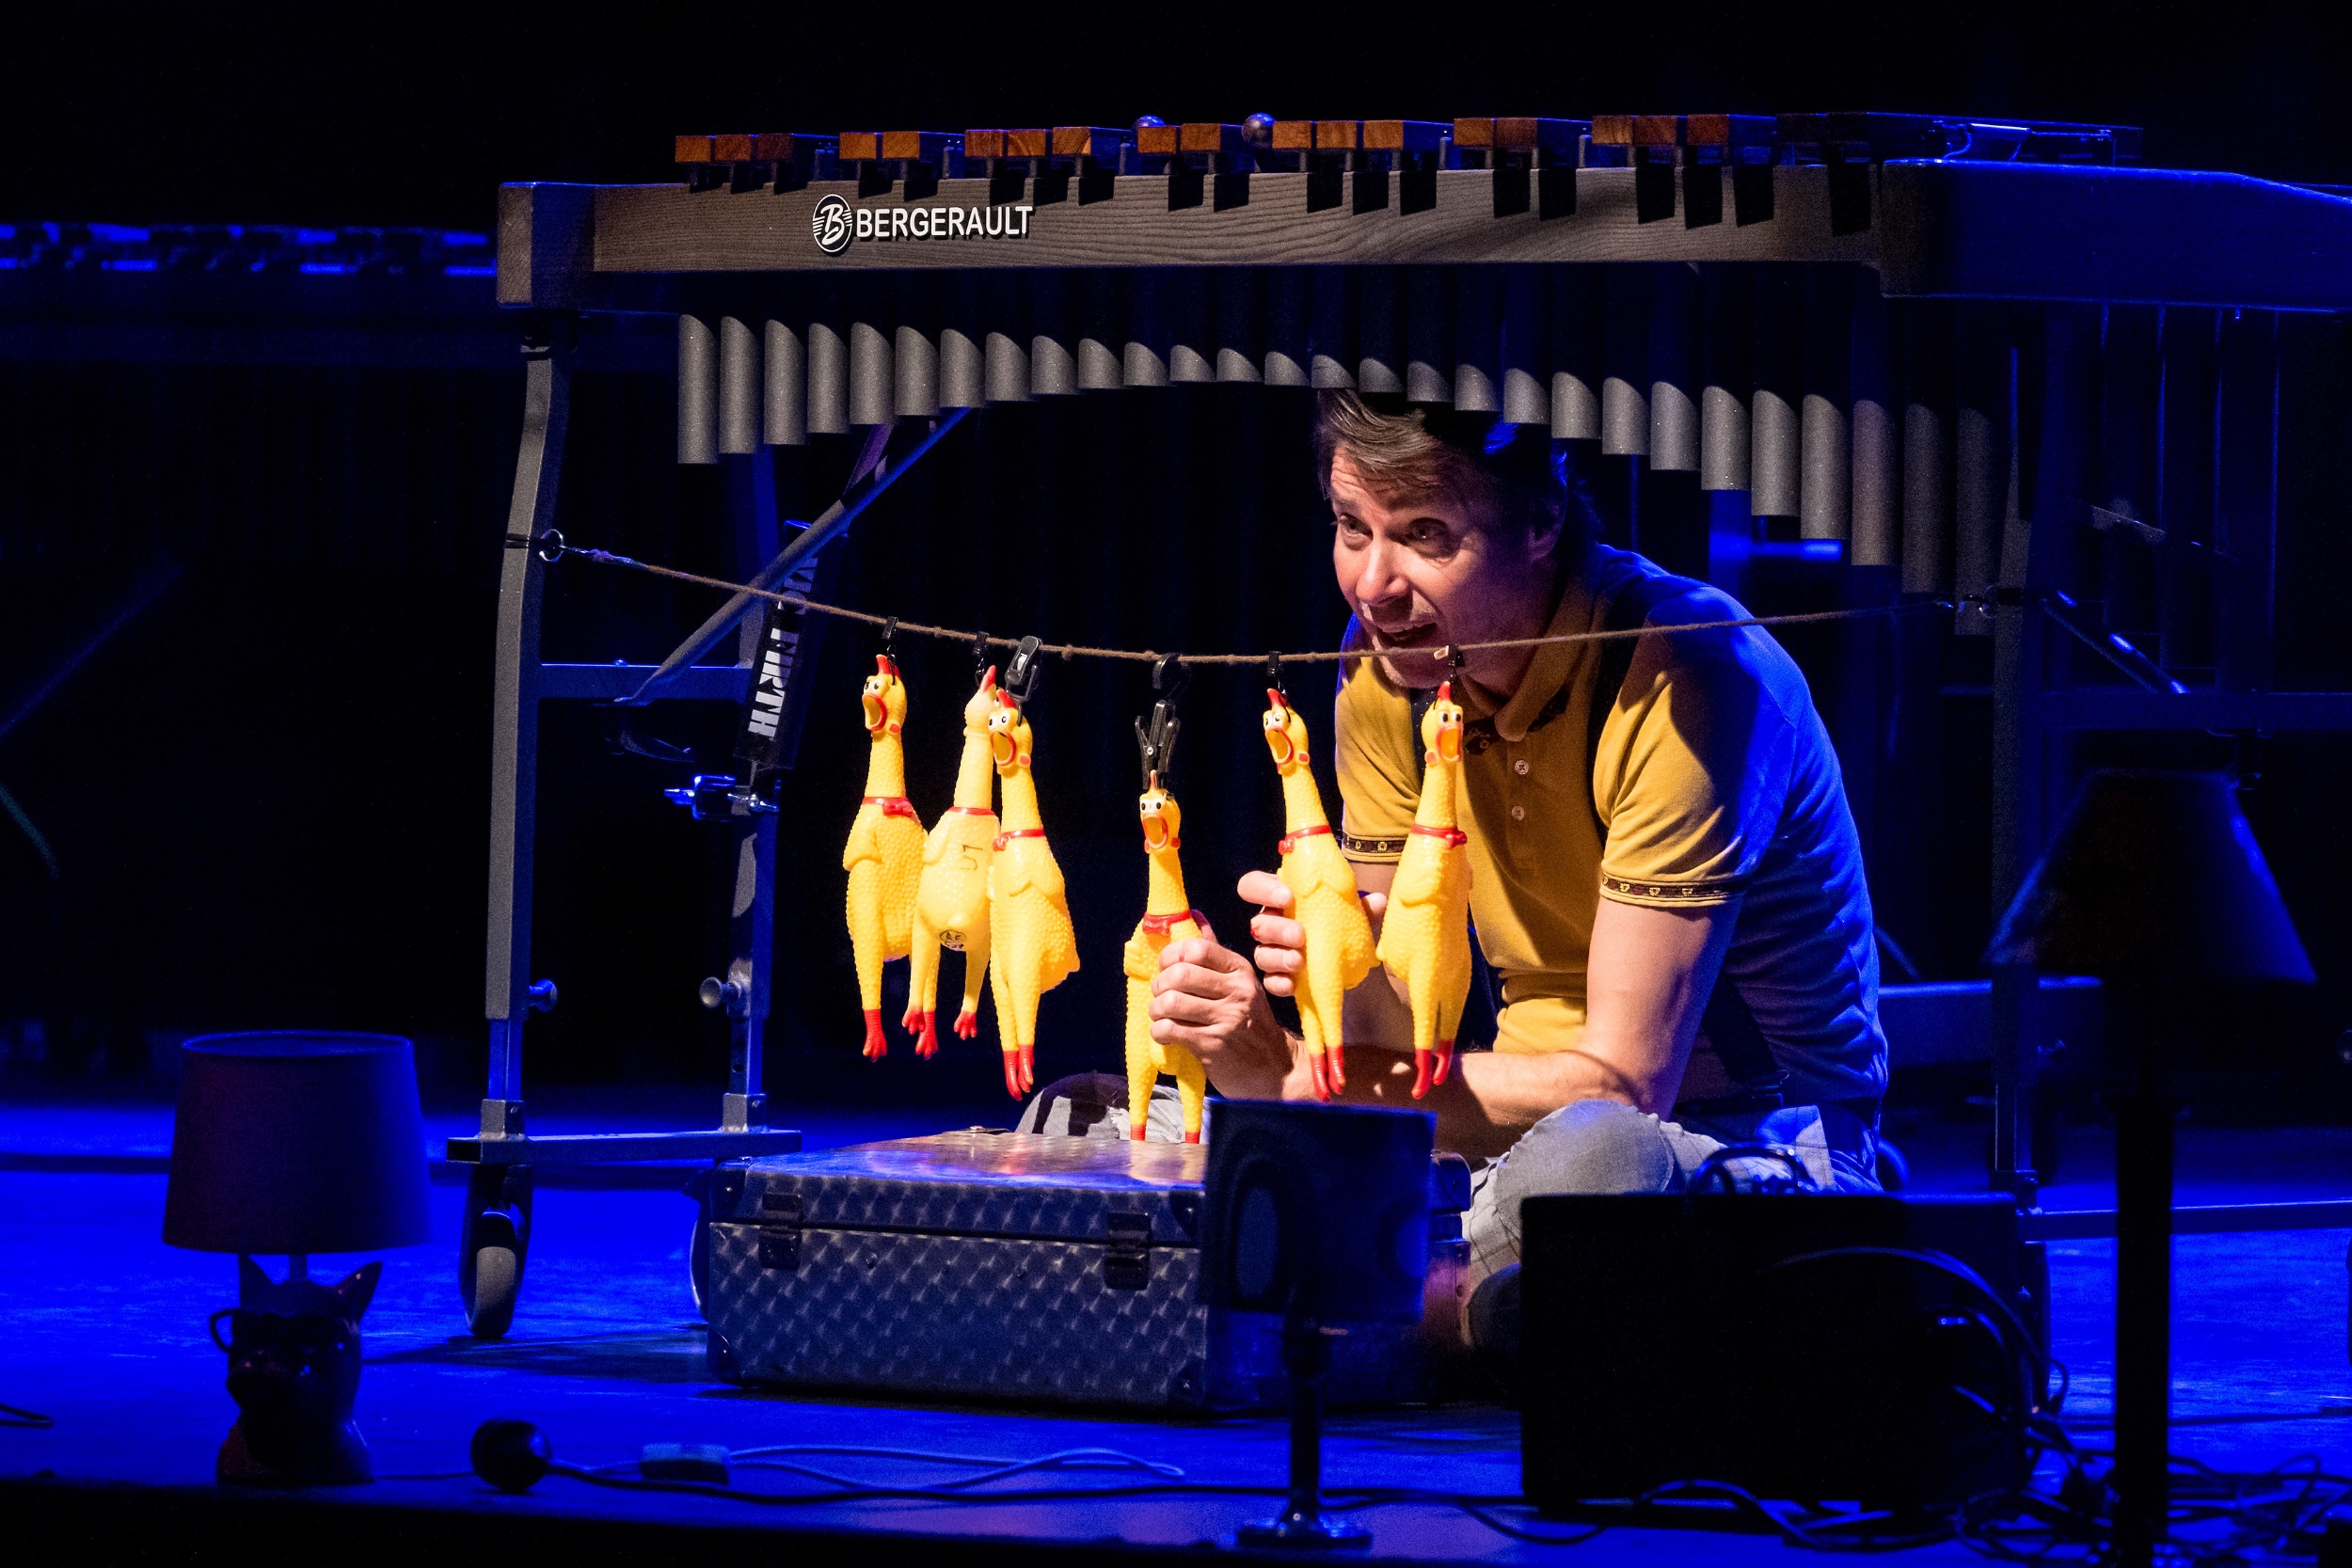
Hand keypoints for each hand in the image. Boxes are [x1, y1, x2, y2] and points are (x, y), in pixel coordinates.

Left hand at [1149, 916, 1293, 1100]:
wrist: (1275, 1069)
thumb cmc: (1250, 1024)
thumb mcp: (1241, 985)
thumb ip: (1215, 955)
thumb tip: (1194, 916)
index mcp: (1240, 970)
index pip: (1197, 949)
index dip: (1171, 956)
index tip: (1166, 968)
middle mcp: (1236, 991)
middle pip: (1179, 975)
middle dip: (1159, 985)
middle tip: (1161, 996)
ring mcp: (1225, 1019)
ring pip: (1169, 1002)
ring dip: (1156, 1010)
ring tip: (1162, 1016)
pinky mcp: (1212, 1046)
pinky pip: (1168, 1029)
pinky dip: (1159, 1031)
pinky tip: (1167, 1034)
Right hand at [1239, 869, 1384, 997]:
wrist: (1356, 971)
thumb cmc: (1347, 930)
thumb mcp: (1357, 916)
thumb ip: (1364, 907)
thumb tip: (1377, 901)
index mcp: (1283, 899)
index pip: (1253, 886)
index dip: (1263, 889)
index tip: (1287, 897)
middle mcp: (1272, 923)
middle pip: (1258, 923)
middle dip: (1277, 929)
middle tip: (1300, 935)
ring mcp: (1272, 952)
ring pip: (1261, 953)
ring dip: (1278, 957)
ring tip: (1299, 961)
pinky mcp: (1278, 979)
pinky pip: (1270, 982)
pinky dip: (1280, 983)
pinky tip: (1293, 984)